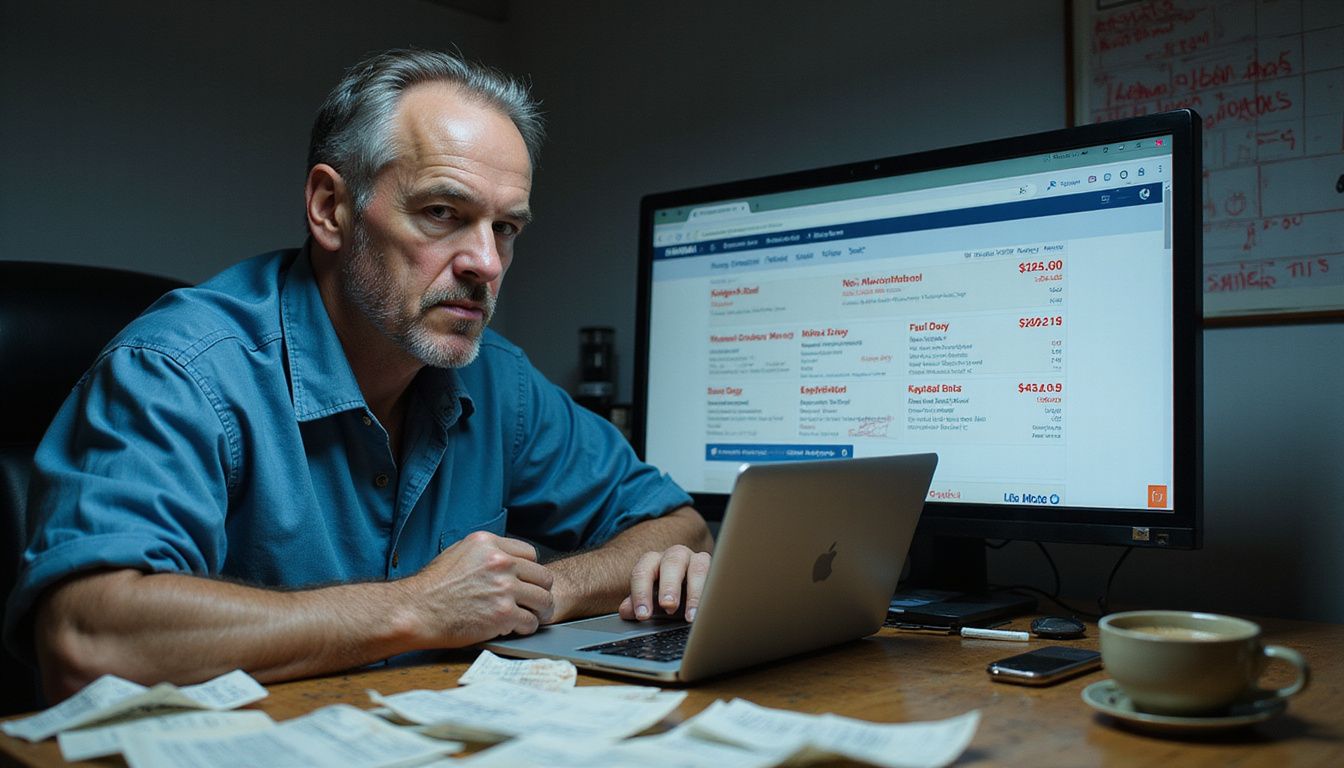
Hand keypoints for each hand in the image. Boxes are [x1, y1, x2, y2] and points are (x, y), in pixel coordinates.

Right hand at [401, 531, 554, 645]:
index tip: (525, 582)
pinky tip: (515, 629)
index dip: (529, 571)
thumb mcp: (458, 552)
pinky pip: (531, 622)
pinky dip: (526, 628)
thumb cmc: (432, 587)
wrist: (416, 611)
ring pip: (544, 600)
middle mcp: (500, 562)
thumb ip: (485, 553)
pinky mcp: (503, 614)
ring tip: (531, 617)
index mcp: (489, 544)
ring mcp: (504, 588)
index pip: (530, 554)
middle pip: (543, 577)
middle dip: (540, 591)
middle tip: (535, 603)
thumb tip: (504, 557)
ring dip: (539, 611)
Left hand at [618, 545, 711, 621]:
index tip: (642, 615)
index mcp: (654, 562)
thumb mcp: (653, 601)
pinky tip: (710, 609)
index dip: (641, 593)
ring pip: (698, 567)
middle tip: (667, 606)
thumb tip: (625, 610)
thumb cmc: (670, 594)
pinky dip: (713, 593)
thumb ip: (639, 604)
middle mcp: (676, 556)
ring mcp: (698, 560)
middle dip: (669, 586)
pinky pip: (718, 576)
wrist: (695, 586)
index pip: (643, 571)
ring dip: (695, 592)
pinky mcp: (717, 569)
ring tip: (690, 615)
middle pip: (671, 563)